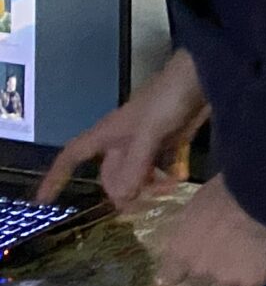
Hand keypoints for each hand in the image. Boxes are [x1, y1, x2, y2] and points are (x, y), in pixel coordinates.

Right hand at [37, 50, 209, 207]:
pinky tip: (180, 181)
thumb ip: (136, 164)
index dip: (56, 177)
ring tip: (167, 192)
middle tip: (141, 208)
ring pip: (139, 172)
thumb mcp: (149, 132)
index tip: (44, 201)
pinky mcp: (172, 139)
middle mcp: (123, 139)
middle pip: (112, 173)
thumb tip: (121, 198)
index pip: (72, 156)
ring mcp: (148, 140)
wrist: (203, 76)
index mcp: (108, 134)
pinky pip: (164, 164)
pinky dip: (170, 175)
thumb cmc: (168, 99)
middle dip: (122, 192)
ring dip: (149, 186)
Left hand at [153, 175, 265, 285]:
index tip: (191, 265)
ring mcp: (226, 279)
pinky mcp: (252, 282)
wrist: (265, 196)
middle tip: (230, 250)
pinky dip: (258, 275)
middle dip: (213, 268)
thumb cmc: (229, 190)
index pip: (171, 276)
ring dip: (236, 273)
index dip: (183, 270)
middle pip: (202, 279)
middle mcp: (198, 270)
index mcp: (180, 251)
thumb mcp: (197, 206)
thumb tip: (196, 234)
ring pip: (229, 285)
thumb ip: (191, 230)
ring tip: (252, 253)